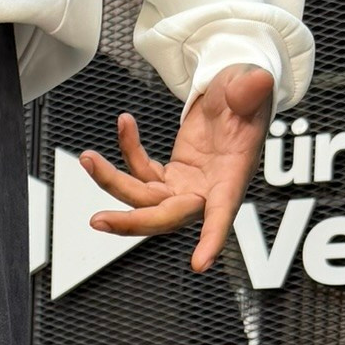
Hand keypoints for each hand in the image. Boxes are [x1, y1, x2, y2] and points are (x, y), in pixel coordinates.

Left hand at [78, 62, 274, 273]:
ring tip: (87, 158)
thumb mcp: (250, 85)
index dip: (212, 238)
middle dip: (131, 221)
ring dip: (111, 181)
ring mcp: (185, 187)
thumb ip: (250, 88)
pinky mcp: (170, 177)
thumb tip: (256, 81)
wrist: (234, 95)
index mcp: (232, 176)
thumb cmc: (246, 96)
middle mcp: (207, 190)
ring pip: (143, 198)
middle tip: (98, 220)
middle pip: (166, 216)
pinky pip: (140, 172)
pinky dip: (128, 150)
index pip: (223, 212)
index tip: (200, 264)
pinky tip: (125, 124)